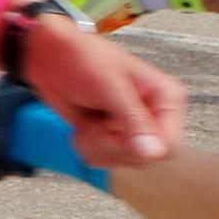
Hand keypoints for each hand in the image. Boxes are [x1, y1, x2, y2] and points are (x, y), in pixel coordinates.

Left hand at [16, 15, 183, 165]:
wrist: (50, 56)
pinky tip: (82, 127)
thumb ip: (133, 120)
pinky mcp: (113, 137)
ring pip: (123, 162)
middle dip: (111, 144)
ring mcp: (133, 128)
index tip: (112, 128)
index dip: (138, 147)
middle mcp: (154, 116)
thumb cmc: (82, 59)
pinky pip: (106, 161)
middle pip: (144, 159)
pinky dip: (88, 148)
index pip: (168, 145)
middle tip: (96, 121)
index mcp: (165, 98)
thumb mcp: (110, 87)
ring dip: (96, 145)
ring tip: (87, 120)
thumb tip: (152, 153)